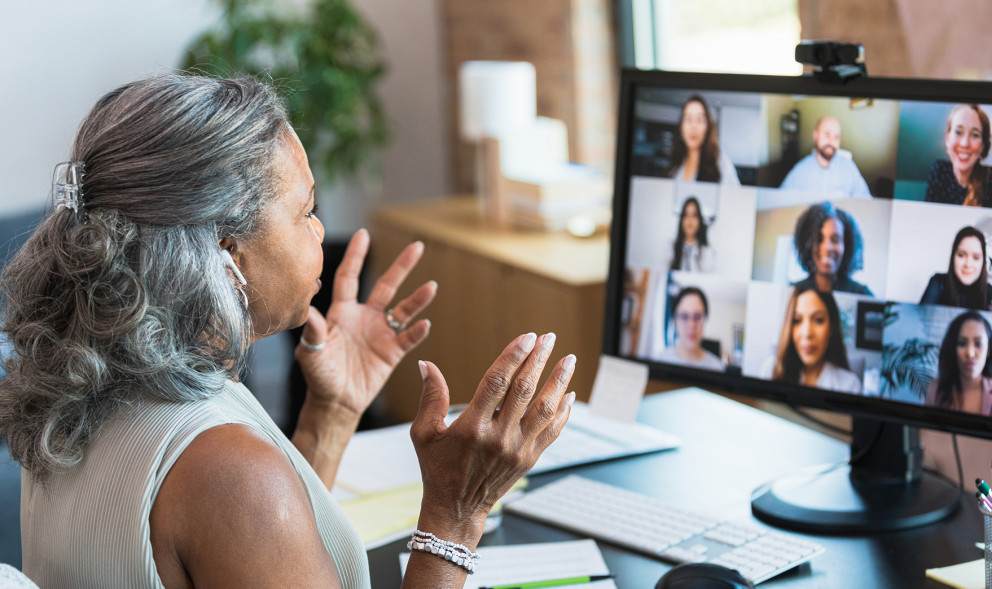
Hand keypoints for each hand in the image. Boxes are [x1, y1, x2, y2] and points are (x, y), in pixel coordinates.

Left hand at [295, 228, 436, 419]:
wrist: (335, 402)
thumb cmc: (318, 375)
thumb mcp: (310, 351)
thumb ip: (313, 329)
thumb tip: (309, 308)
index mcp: (342, 312)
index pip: (350, 277)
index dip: (356, 256)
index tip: (363, 235)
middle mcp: (365, 317)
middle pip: (386, 285)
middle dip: (401, 266)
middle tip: (417, 246)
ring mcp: (381, 333)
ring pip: (404, 309)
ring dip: (418, 298)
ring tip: (432, 286)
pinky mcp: (392, 352)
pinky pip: (408, 338)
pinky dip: (417, 331)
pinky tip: (425, 323)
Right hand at [410, 333, 575, 544]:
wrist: (457, 508)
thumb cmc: (438, 468)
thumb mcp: (424, 433)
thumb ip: (430, 397)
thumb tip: (426, 365)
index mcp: (472, 426)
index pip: (497, 382)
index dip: (513, 356)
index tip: (527, 337)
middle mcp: (498, 437)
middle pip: (524, 390)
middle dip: (538, 360)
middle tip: (549, 338)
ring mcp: (517, 449)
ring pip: (544, 409)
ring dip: (558, 382)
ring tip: (568, 360)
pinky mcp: (529, 459)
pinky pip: (552, 431)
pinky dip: (562, 411)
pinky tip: (569, 394)